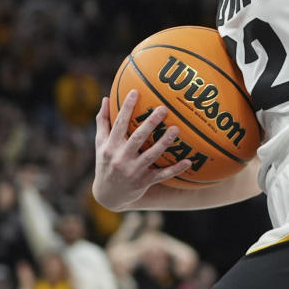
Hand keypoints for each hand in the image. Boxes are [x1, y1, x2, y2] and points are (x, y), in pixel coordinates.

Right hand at [92, 92, 191, 210]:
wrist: (108, 196)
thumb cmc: (105, 163)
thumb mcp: (100, 144)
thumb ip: (103, 121)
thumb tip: (105, 98)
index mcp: (110, 147)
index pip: (119, 124)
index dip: (127, 108)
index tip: (135, 92)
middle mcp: (121, 159)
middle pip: (137, 138)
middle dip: (150, 123)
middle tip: (163, 109)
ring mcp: (134, 171)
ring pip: (152, 155)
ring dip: (164, 142)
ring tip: (176, 128)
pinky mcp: (144, 182)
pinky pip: (162, 175)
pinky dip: (175, 169)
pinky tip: (188, 161)